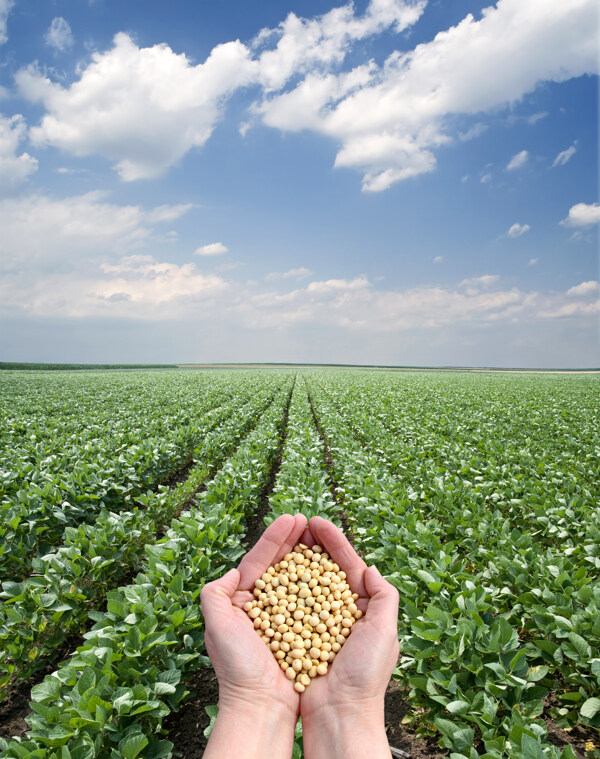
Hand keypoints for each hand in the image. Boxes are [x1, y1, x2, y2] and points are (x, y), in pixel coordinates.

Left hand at [200, 512, 307, 720]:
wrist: (260, 706)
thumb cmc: (237, 668)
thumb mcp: (216, 626)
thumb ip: (215, 594)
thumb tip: (232, 572)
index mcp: (241, 602)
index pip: (259, 561)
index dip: (275, 538)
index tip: (291, 518)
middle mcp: (263, 607)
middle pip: (279, 565)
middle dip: (292, 541)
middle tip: (307, 520)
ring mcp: (283, 618)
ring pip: (297, 579)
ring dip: (307, 557)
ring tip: (319, 536)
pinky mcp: (301, 631)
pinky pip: (311, 602)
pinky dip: (319, 584)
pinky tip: (330, 569)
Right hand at [298, 516, 398, 758]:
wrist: (339, 715)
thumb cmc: (365, 676)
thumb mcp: (385, 632)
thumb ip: (384, 596)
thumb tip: (370, 568)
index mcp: (363, 608)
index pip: (348, 564)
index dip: (333, 541)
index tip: (316, 521)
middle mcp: (339, 612)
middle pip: (324, 568)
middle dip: (312, 544)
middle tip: (297, 522)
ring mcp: (316, 622)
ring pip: (304, 582)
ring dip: (295, 559)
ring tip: (284, 539)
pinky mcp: (296, 634)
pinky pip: (288, 605)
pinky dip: (281, 587)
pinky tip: (272, 572)